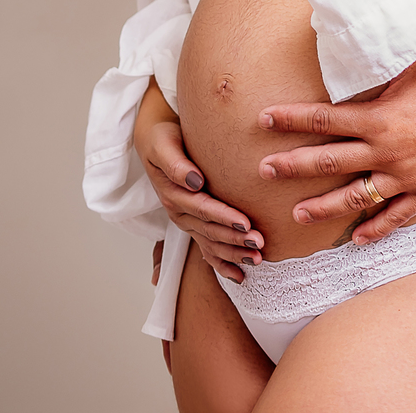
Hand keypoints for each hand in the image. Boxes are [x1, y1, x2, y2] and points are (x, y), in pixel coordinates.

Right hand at [134, 85, 263, 283]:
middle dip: (235, 239)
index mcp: (173, 195)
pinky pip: (206, 249)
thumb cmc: (162, 139)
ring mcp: (186, 221)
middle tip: (259, 244)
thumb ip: (176, 164)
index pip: (203, 208)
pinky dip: (222, 264)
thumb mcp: (163, 145)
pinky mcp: (192, 223)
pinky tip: (240, 276)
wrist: (155, 141)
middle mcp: (179, 212)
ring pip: (211, 243)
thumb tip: (194, 180)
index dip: (224, 217)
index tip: (245, 222)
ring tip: (257, 260)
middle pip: (210, 230)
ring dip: (233, 253)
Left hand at [256, 60, 415, 242]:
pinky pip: (395, 217)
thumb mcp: (413, 68)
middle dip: (293, 165)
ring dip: (323, 206)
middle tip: (263, 171)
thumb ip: (379, 74)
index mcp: (380, 118)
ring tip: (297, 214)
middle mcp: (386, 151)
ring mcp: (406, 177)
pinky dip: (375, 229)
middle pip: (330, 161)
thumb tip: (352, 64)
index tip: (264, 119)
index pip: (324, 118)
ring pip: (356, 197)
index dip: (292, 119)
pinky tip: (358, 239)